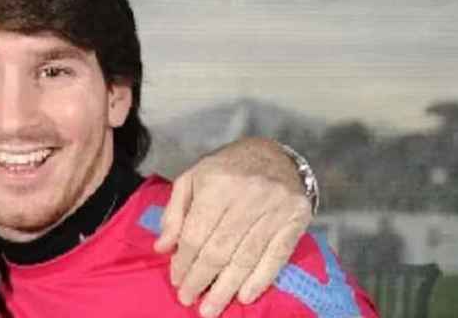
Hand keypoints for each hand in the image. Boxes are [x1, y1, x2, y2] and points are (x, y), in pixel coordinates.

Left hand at [154, 137, 312, 317]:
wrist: (274, 155)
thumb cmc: (226, 169)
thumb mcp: (192, 179)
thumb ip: (174, 212)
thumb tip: (162, 247)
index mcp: (216, 184)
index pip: (195, 233)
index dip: (183, 261)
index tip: (176, 280)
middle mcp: (246, 197)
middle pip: (220, 249)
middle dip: (201, 279)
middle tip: (188, 300)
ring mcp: (274, 210)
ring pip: (246, 258)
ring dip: (226, 288)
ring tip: (211, 309)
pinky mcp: (295, 221)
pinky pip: (276, 257)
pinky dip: (260, 280)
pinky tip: (244, 297)